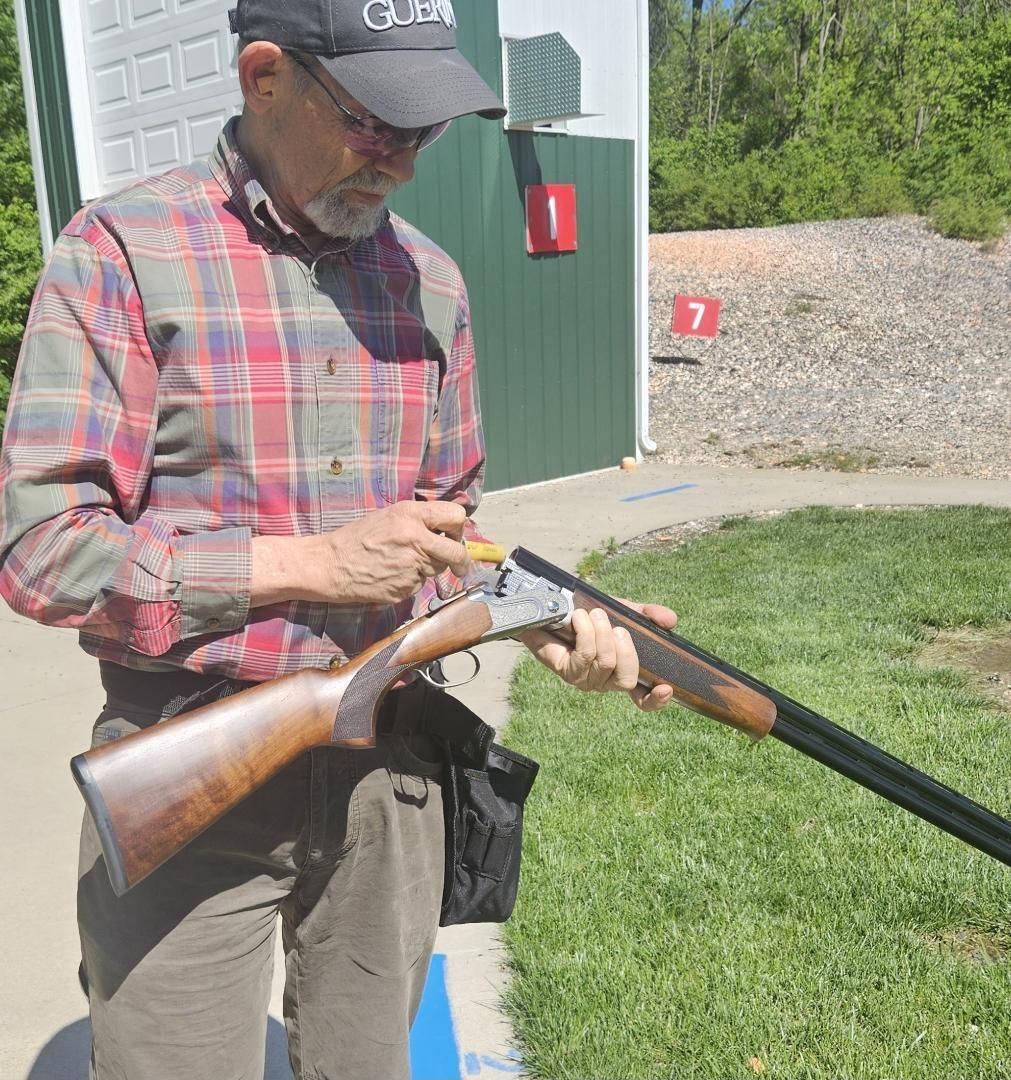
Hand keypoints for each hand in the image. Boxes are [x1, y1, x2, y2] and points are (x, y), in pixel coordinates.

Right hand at [251, 501, 470, 606]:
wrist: (331, 564)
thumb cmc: (358, 538)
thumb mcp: (389, 517)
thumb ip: (419, 520)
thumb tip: (447, 529)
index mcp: (410, 514)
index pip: (455, 516)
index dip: (458, 528)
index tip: (454, 537)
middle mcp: (415, 537)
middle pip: (456, 551)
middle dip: (461, 560)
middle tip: (459, 565)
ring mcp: (411, 565)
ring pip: (438, 569)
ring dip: (429, 568)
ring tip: (402, 563)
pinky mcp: (405, 587)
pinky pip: (419, 584)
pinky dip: (411, 582)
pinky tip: (391, 575)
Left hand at [519, 599, 677, 711]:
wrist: (554, 609)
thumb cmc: (591, 616)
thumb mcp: (623, 611)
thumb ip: (647, 614)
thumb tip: (671, 619)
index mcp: (624, 671)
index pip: (642, 699)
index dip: (655, 700)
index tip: (666, 689)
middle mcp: (606, 681)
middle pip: (626, 681)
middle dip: (626, 652)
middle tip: (618, 628)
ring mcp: (586, 679)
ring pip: (605, 664)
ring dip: (602, 634)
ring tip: (595, 614)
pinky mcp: (567, 672)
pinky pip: (584, 655)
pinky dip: (585, 632)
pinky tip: (580, 618)